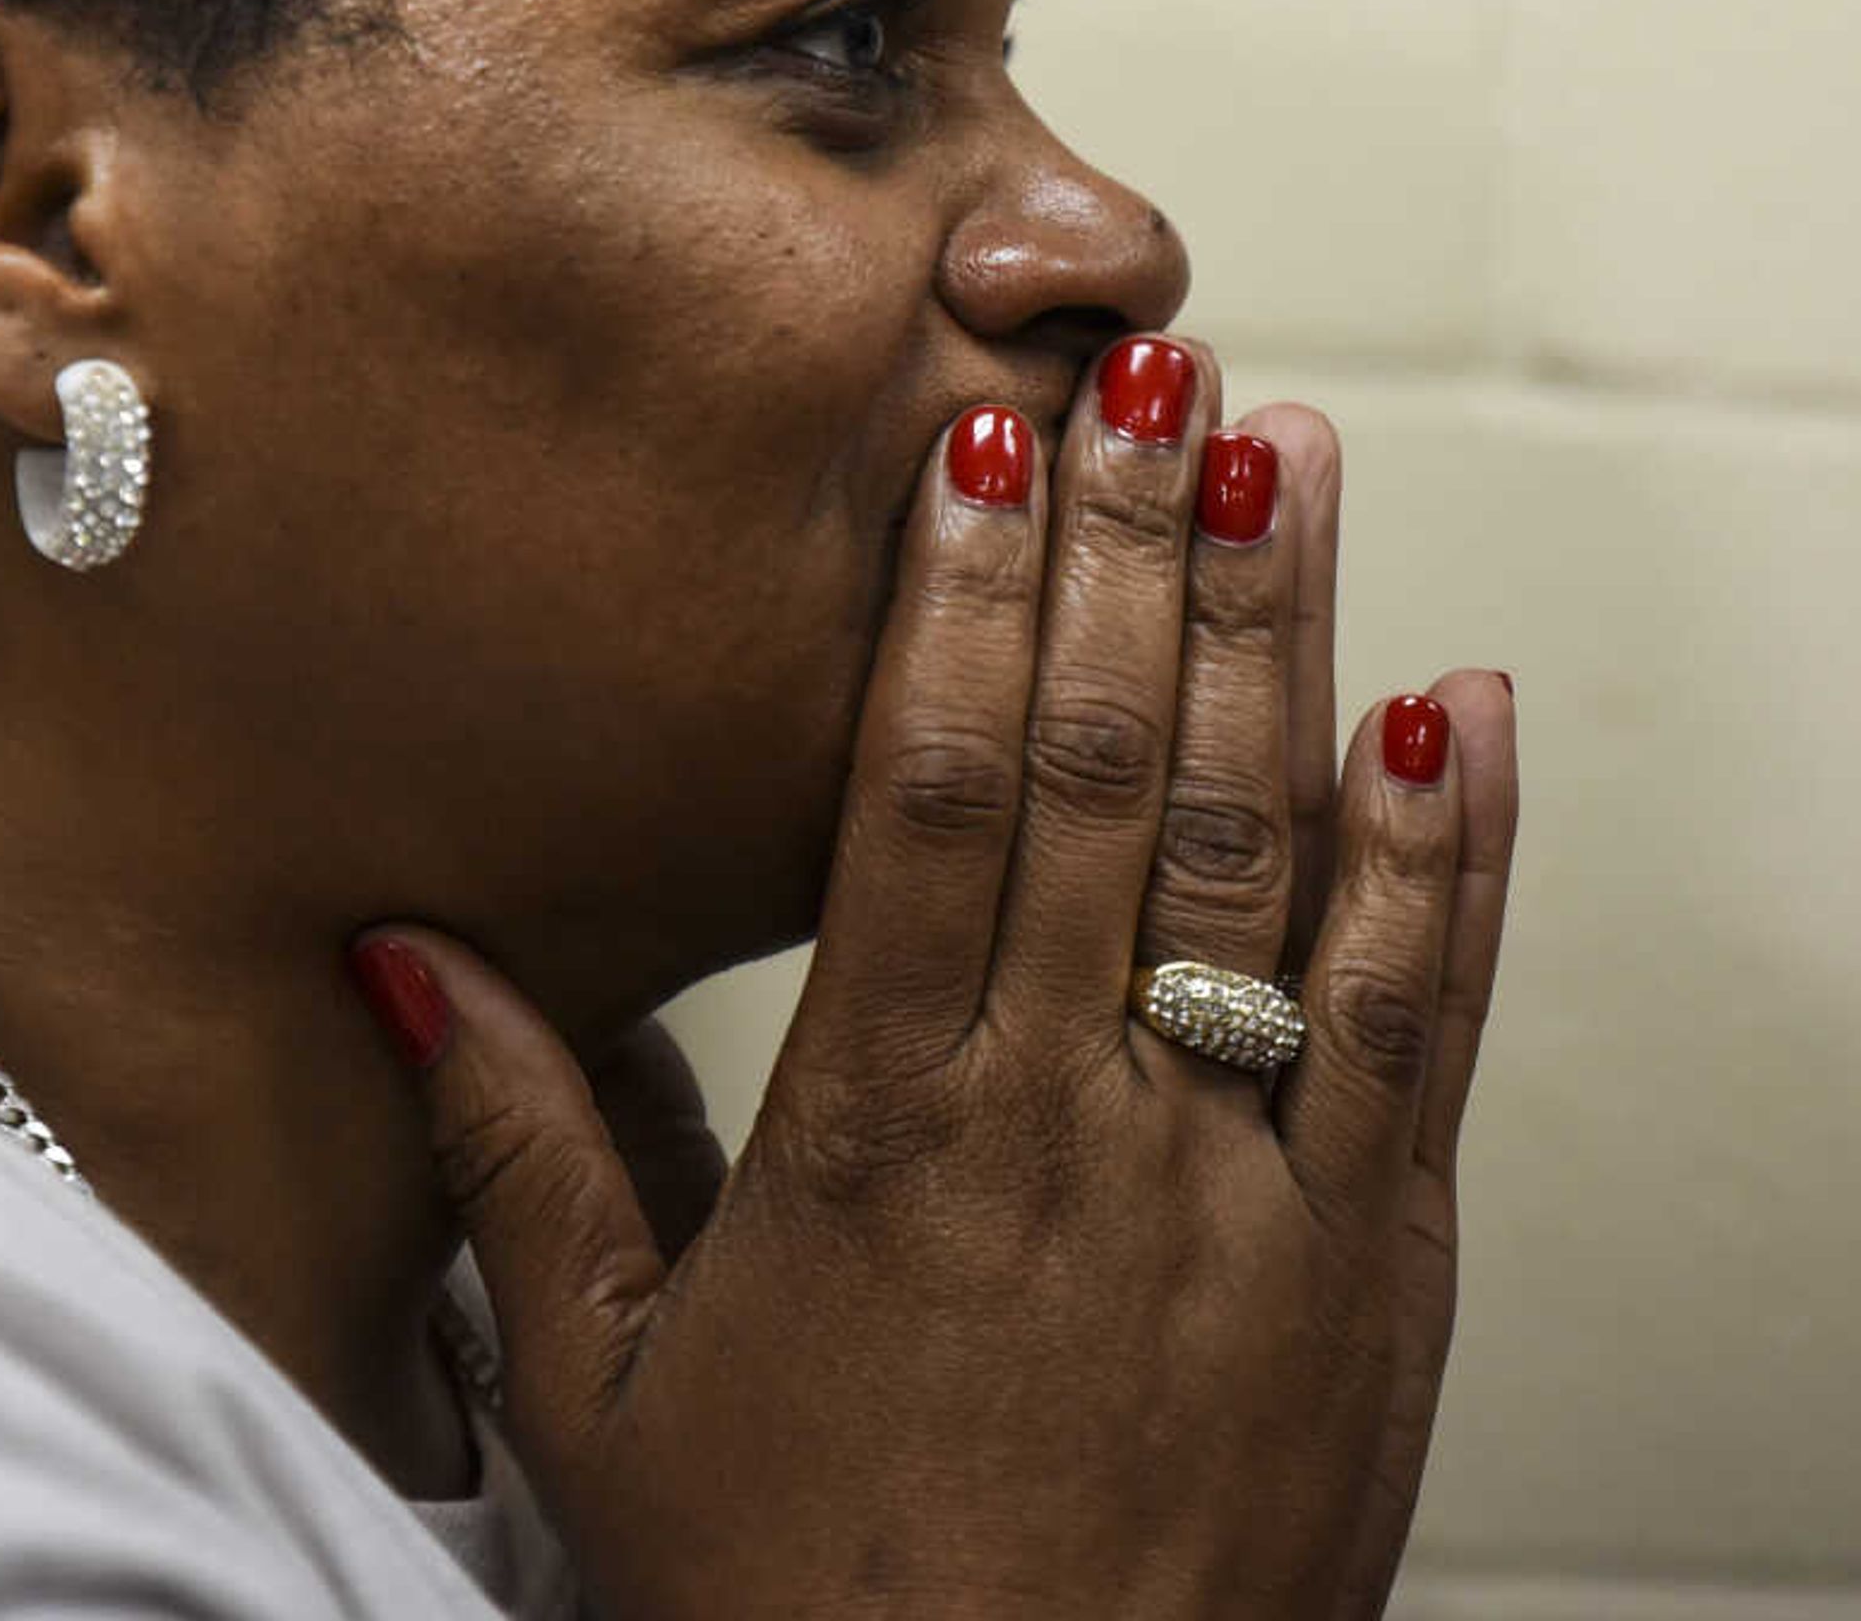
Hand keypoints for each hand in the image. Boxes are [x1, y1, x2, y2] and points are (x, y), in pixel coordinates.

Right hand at [356, 336, 1519, 1619]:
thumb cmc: (799, 1614)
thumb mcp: (604, 1394)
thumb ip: (519, 1147)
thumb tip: (402, 947)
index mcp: (877, 1132)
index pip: (924, 797)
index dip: (963, 598)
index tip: (980, 439)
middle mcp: (1069, 1123)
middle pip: (1110, 774)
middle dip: (1132, 548)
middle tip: (1150, 365)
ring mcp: (1241, 1184)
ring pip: (1280, 852)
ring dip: (1291, 635)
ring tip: (1294, 456)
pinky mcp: (1372, 1263)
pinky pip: (1428, 1019)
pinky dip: (1454, 854)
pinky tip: (1458, 708)